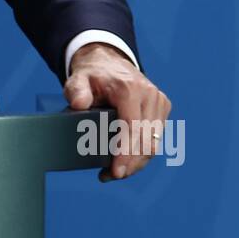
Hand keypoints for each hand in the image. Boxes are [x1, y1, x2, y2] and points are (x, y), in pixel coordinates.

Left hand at [63, 42, 170, 181]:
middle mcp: (149, 95)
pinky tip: (126, 163)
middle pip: (145, 140)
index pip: (133, 127)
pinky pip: (155, 138)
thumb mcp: (77, 79)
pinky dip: (142, 153)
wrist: (109, 61)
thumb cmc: (92, 75)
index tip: (116, 171)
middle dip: (129, 164)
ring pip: (153, 143)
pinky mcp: (162, 107)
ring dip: (136, 163)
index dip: (125, 153)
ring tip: (114, 172)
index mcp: (130, 89)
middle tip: (109, 176)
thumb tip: (78, 104)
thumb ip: (76, 91)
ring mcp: (158, 101)